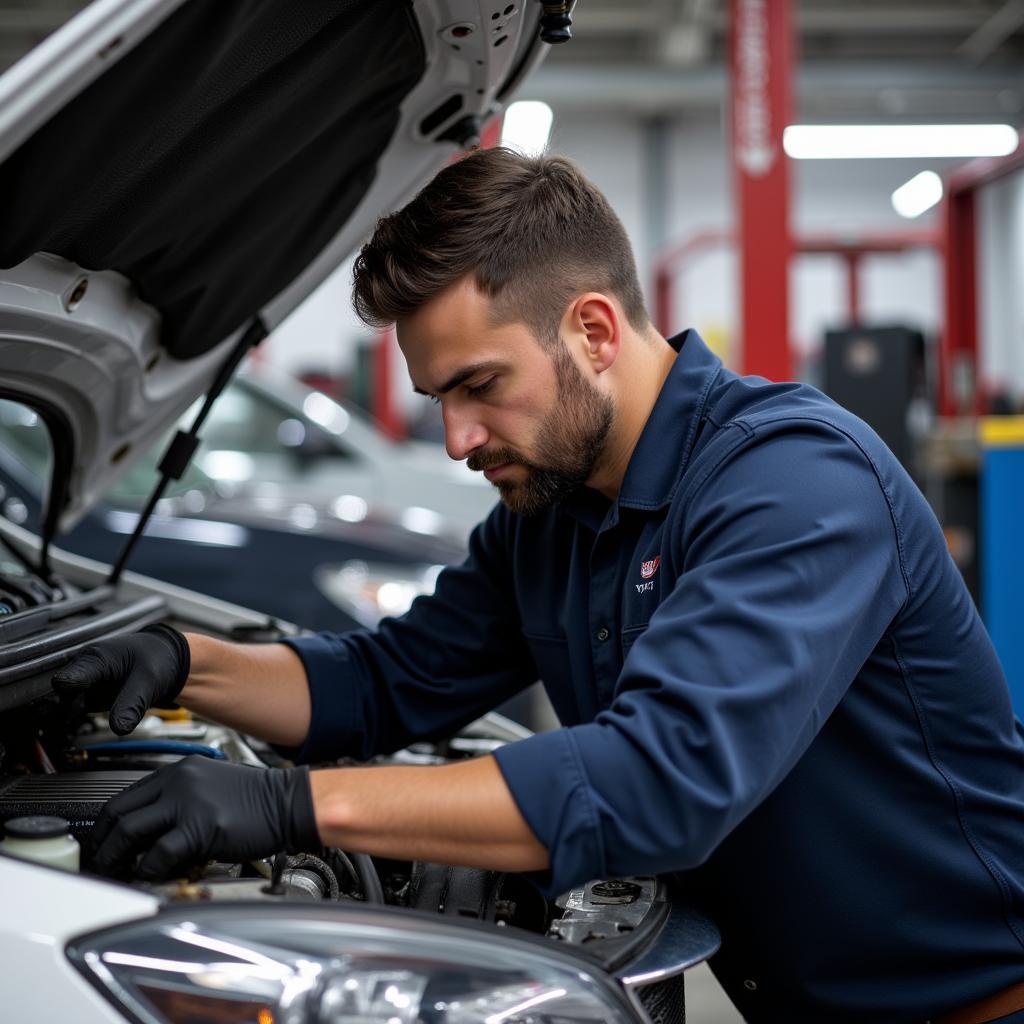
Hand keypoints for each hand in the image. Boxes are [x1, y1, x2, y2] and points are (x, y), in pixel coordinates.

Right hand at [51, 624, 189, 734]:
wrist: (164, 659)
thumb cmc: (155, 660)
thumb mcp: (148, 681)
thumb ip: (133, 704)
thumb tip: (120, 728)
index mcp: (97, 658)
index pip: (70, 677)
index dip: (65, 691)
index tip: (65, 701)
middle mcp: (85, 668)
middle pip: (60, 692)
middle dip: (60, 707)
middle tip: (68, 719)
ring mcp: (84, 681)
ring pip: (62, 702)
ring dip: (63, 715)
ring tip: (70, 723)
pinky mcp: (87, 694)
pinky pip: (72, 709)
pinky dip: (71, 717)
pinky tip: (74, 724)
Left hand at [88, 757, 320, 879]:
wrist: (289, 802)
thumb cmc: (256, 800)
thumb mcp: (209, 787)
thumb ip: (177, 801)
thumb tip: (146, 834)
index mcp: (179, 771)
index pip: (125, 797)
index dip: (105, 825)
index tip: (102, 843)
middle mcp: (179, 782)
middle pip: (119, 813)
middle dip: (102, 843)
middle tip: (100, 863)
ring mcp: (189, 803)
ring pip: (130, 831)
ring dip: (115, 858)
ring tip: (115, 873)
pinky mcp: (201, 827)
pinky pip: (159, 853)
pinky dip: (147, 869)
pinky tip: (149, 876)